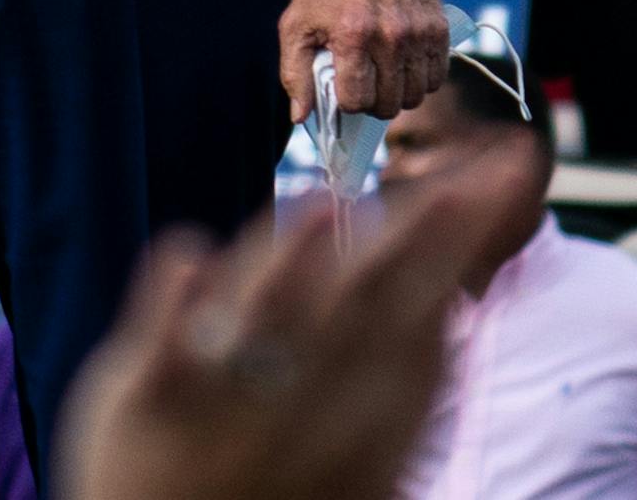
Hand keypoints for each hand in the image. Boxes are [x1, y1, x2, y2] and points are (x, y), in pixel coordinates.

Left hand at [53, 152, 532, 499]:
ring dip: (290, 261)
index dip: (459, 241)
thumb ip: (390, 386)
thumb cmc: (270, 496)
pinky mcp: (143, 402)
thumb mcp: (356, 462)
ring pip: (263, 318)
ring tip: (320, 204)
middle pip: (363, 303)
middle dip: (418, 234)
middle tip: (466, 169)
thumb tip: (442, 310)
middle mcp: (303, 414)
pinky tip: (186, 254)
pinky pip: (161, 345)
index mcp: (365, 432)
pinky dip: (170, 301)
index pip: (421, 317)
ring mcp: (220, 402)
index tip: (493, 174)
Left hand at [278, 0, 447, 119]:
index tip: (343, 87)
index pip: (356, 101)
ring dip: (397, 94)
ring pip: (414, 97)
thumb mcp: (297, 22)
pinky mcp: (439, 32)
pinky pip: (437, 79)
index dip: (347, 101)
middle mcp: (390, 38)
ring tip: (383, 74)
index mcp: (352, 36)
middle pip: (388, 105)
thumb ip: (294, 71)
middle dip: (372, 101)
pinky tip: (403, 64)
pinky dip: (421, 80)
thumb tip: (300, 116)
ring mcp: (418, 36)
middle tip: (364, 82)